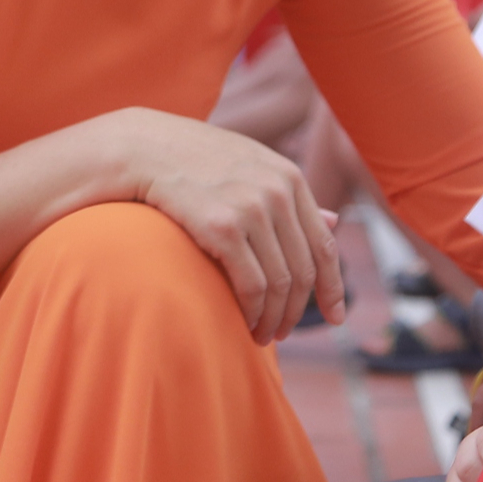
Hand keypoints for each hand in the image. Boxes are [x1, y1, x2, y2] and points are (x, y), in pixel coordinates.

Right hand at [126, 110, 344, 344]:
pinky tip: (243, 323)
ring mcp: (251, 208)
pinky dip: (252, 312)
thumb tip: (337, 220)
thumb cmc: (197, 160)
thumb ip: (292, 197)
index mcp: (290, 177)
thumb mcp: (253, 167)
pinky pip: (251, 285)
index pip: (324, 244)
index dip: (333, 286)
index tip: (336, 318)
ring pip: (279, 284)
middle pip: (303, 271)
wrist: (145, 147)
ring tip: (260, 335)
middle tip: (281, 334)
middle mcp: (278, 192)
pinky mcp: (221, 226)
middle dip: (295, 311)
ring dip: (273, 319)